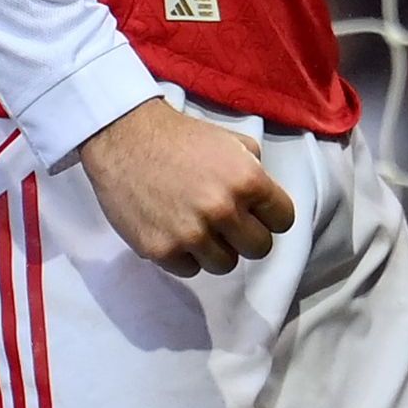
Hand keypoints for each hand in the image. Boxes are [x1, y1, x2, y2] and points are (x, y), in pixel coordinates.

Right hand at [78, 99, 294, 276]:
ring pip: (225, 264)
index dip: (270, 216)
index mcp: (246, 180)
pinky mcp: (162, 250)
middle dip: (246, 236)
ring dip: (215, 249)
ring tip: (197, 227)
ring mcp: (191, 234)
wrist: (124, 138)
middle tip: (226, 224)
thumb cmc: (179, 137)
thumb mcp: (229, 141)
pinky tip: (173, 230)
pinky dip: (184, 255)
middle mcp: (223, 210)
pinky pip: (190, 270)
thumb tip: (265, 198)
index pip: (283, 220)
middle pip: (259, 248)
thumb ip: (254, 170)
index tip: (256, 214)